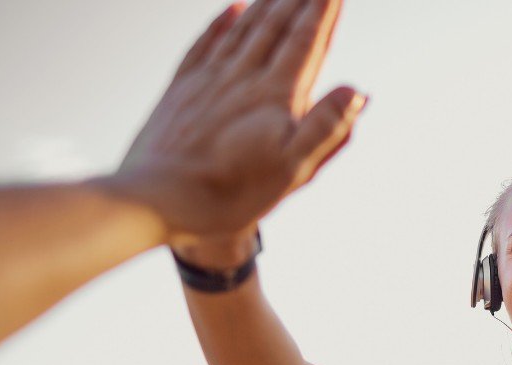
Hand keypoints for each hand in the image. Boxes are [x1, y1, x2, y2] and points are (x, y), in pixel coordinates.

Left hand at [103, 0, 365, 246]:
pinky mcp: (179, 91)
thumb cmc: (229, 194)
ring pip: (242, 30)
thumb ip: (326, 128)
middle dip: (298, 3)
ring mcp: (206, 81)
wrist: (155, 199)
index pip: (305, 45)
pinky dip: (220, 24)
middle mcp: (240, 79)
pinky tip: (231, 9)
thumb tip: (356, 92)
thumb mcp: (292, 171)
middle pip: (275, 29)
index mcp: (273, 97)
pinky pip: (203, 44)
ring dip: (266, 6)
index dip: (323, 16)